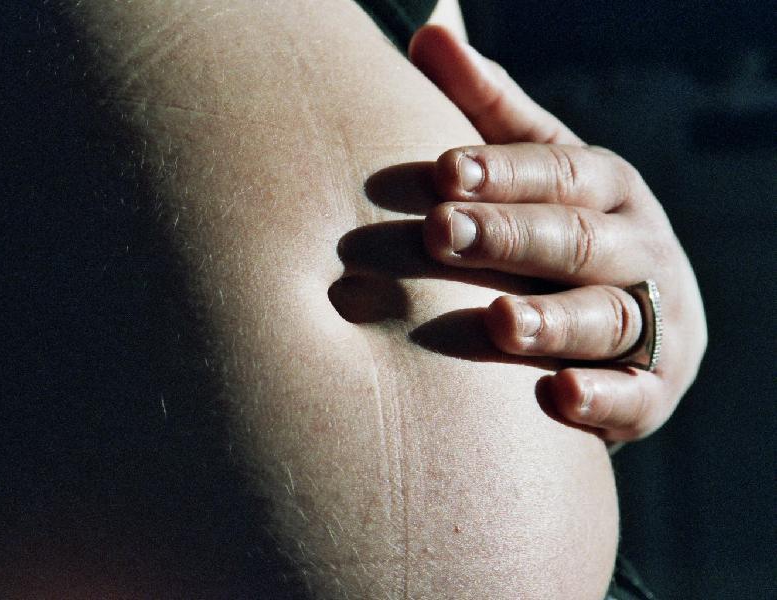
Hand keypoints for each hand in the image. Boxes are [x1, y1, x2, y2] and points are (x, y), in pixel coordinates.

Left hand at [409, 25, 706, 441]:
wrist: (619, 325)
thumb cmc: (553, 229)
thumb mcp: (526, 163)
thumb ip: (482, 103)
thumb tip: (430, 25)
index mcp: (605, 185)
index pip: (555, 171)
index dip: (501, 172)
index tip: (442, 173)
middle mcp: (637, 244)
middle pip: (577, 238)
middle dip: (510, 237)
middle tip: (442, 234)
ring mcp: (653, 317)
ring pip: (606, 316)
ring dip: (552, 320)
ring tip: (497, 322)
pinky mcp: (656, 385)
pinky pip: (635, 394)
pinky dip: (603, 399)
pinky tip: (558, 398)